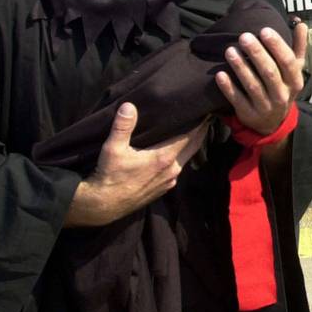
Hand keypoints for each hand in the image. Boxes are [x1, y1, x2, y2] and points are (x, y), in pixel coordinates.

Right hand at [65, 103, 208, 227]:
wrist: (104, 206)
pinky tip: (175, 152)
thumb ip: (123, 126)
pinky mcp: (164, 188)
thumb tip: (129, 106)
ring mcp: (170, 181)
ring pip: (186, 159)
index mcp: (164, 158)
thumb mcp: (113, 149)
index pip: (190, 137)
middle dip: (200, 132)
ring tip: (191, 131)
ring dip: (190, 145)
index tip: (207, 111)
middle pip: (194, 147)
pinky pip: (178, 169)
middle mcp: (172, 170)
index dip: (200, 123)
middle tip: (205, 117)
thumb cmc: (109, 176)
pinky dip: (181, 157)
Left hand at [215, 24, 307, 135]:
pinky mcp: (248, 114)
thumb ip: (297, 47)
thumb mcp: (293, 71)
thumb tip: (301, 24)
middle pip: (270, 73)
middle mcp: (282, 95)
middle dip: (257, 53)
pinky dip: (228, 88)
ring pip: (253, 85)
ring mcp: (265, 106)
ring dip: (241, 67)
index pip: (288, 62)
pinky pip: (237, 100)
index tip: (264, 30)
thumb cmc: (282, 88)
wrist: (273, 123)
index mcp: (295, 81)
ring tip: (230, 50)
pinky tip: (220, 74)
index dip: (277, 46)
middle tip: (244, 36)